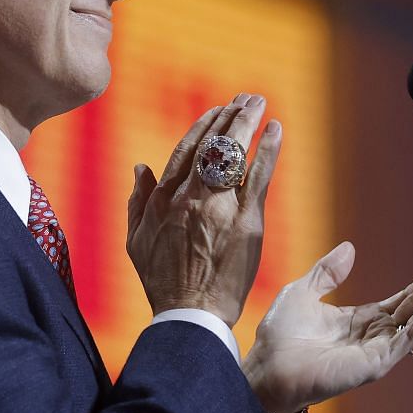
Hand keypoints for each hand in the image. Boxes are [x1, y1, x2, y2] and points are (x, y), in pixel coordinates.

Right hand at [125, 95, 281, 325]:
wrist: (190, 314)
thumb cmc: (163, 282)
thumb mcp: (136, 241)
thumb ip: (137, 202)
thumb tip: (141, 169)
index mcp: (163, 199)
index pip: (185, 150)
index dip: (203, 126)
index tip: (216, 110)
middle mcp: (189, 196)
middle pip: (211, 144)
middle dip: (229, 116)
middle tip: (245, 99)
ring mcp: (218, 206)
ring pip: (234, 153)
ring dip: (248, 122)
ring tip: (258, 103)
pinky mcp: (246, 221)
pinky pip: (258, 176)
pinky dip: (268, 149)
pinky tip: (276, 129)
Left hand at [241, 243, 412, 412]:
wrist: (267, 368)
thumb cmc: (279, 338)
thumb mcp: (303, 292)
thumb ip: (328, 272)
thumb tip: (349, 247)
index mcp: (361, 320)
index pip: (403, 298)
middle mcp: (374, 335)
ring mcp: (377, 350)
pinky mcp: (375, 363)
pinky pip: (407, 340)